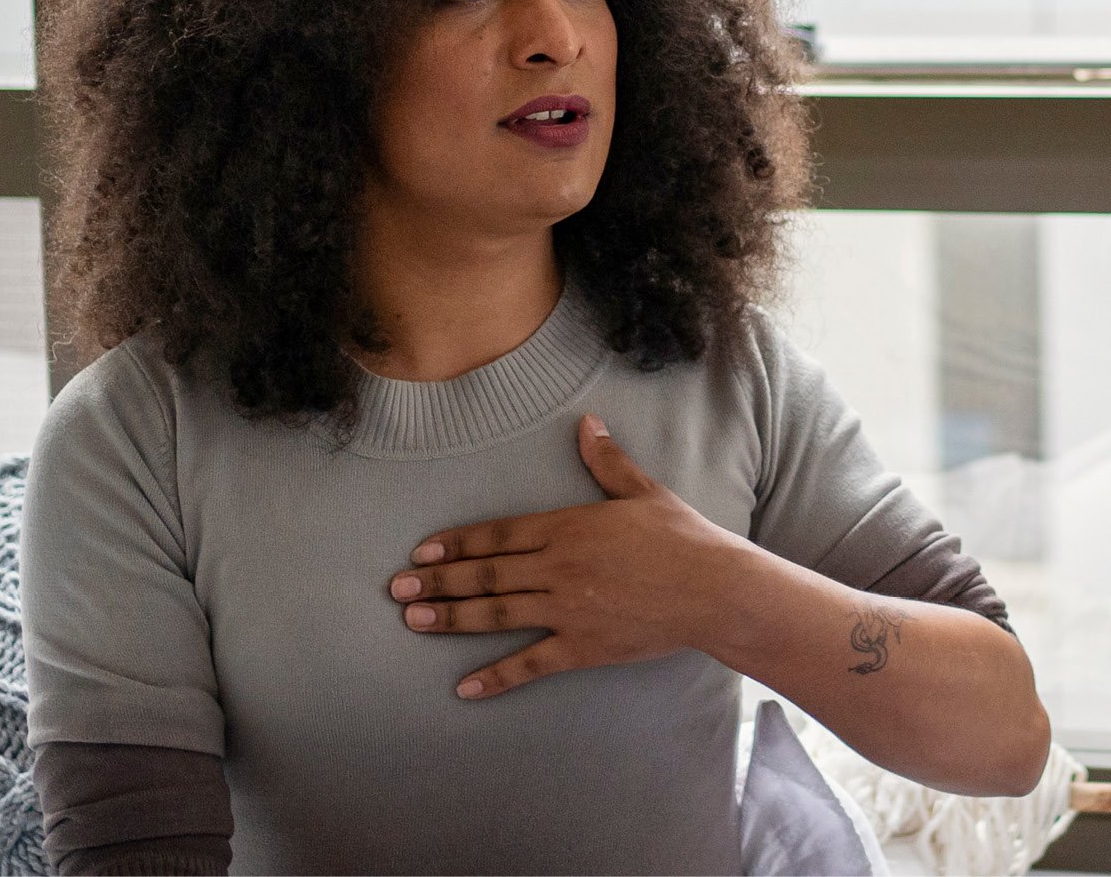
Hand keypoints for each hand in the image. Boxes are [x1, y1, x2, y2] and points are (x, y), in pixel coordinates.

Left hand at [388, 414, 754, 698]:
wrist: (713, 590)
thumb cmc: (683, 538)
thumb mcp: (643, 492)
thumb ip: (607, 461)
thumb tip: (587, 422)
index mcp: (568, 527)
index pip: (498, 535)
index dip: (456, 543)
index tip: (421, 551)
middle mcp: (558, 568)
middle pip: (485, 574)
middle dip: (437, 581)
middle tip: (397, 588)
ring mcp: (567, 610)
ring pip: (496, 613)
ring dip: (451, 618)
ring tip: (414, 621)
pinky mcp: (582, 646)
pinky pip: (530, 663)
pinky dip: (495, 677)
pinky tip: (464, 687)